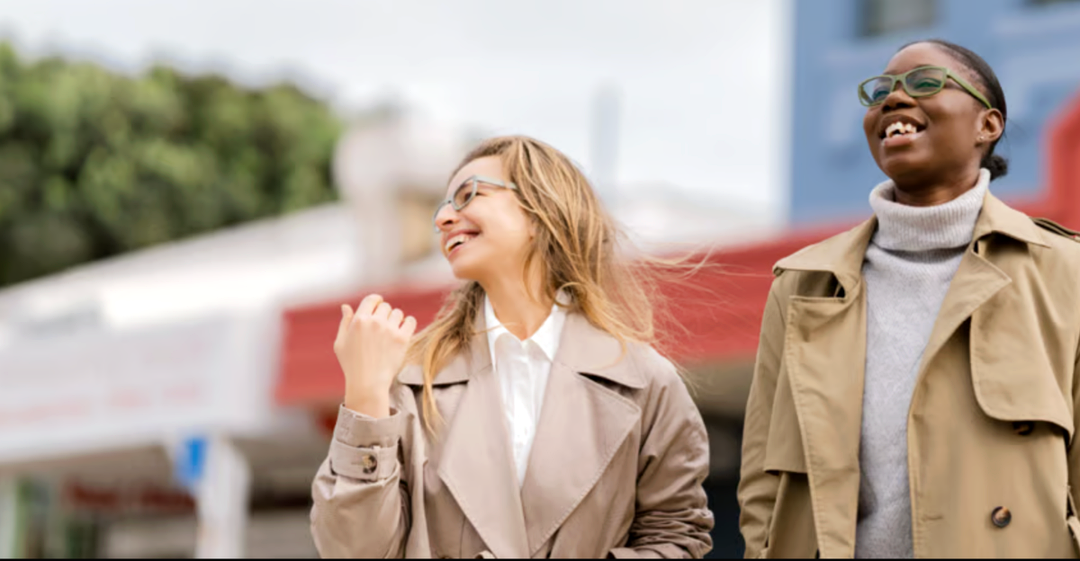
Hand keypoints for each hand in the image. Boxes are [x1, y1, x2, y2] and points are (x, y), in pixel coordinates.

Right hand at [333, 294, 416, 417]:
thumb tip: (346, 306)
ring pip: (398, 313)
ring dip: (396, 320)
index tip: (379, 306)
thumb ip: (344, 322)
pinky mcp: (402, 339)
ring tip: (391, 332)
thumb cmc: (351, 365)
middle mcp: (374, 322)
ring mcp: (389, 330)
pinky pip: (410, 321)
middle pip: (386, 306)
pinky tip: (404, 331)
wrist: (368, 383)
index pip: (372, 299)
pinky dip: (408, 324)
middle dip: (385, 314)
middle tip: (383, 326)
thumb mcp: (340, 343)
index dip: (376, 301)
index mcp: (359, 320)